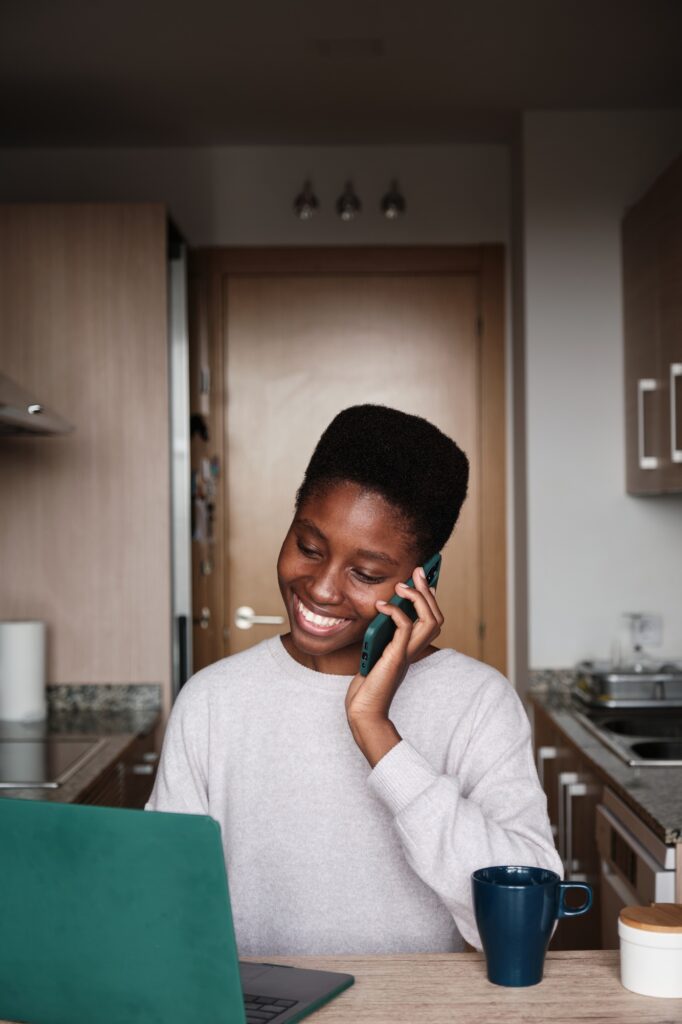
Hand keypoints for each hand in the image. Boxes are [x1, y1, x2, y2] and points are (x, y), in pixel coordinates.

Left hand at [345, 565, 443, 765]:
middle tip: (419, 571)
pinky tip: (381, 605)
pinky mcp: (396, 657)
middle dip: (429, 591)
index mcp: (412, 648)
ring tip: (402, 585)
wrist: (364, 711)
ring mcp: (407, 654)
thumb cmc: (367, 685)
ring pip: (430, 621)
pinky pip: (405, 627)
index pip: (431, 619)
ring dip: (418, 598)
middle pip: (436, 617)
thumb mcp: (375, 652)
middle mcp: (414, 650)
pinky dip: (395, 611)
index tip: (425, 577)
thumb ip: (381, 633)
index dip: (431, 598)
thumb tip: (381, 607)